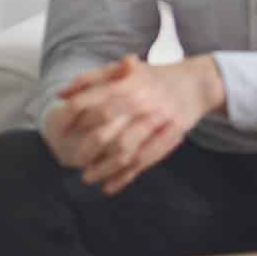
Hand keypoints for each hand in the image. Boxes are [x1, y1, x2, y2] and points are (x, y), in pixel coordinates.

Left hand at [47, 56, 222, 194]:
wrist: (197, 83)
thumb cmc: (154, 77)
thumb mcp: (124, 69)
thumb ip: (92, 79)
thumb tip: (61, 94)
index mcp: (126, 83)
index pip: (88, 103)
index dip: (69, 120)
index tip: (59, 133)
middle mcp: (141, 101)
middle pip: (104, 131)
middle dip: (84, 149)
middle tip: (72, 160)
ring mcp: (157, 121)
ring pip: (123, 151)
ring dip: (102, 169)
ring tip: (87, 177)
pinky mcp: (170, 137)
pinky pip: (144, 161)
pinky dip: (125, 177)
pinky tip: (110, 186)